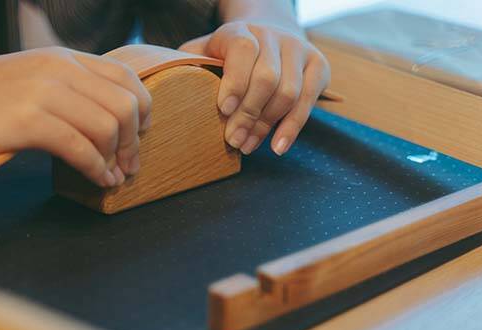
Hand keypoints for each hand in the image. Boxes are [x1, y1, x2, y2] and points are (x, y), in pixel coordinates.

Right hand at [0, 47, 151, 187]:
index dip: (142, 110)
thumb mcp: (28, 80)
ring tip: (114, 177)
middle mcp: (58, 70)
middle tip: (130, 166)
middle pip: (124, 106)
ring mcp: (42, 93)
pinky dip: (96, 170)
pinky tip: (98, 180)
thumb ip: (65, 91)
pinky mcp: (26, 121)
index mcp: (62, 59)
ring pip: (107, 128)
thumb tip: (103, 123)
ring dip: (117, 160)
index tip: (140, 135)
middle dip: (134, 142)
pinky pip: (80, 149)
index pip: (125, 77)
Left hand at [180, 22, 329, 155]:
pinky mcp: (319, 66)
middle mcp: (274, 36)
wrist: (269, 35)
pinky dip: (292, 127)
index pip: (242, 50)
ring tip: (247, 146)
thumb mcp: (204, 52)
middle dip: (248, 114)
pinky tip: (277, 146)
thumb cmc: (227, 54)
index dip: (234, 82)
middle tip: (232, 140)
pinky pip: (308, 101)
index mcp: (241, 31)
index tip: (223, 110)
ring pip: (288, 92)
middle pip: (266, 78)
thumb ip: (187, 64)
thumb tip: (162, 85)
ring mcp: (299, 50)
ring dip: (266, 125)